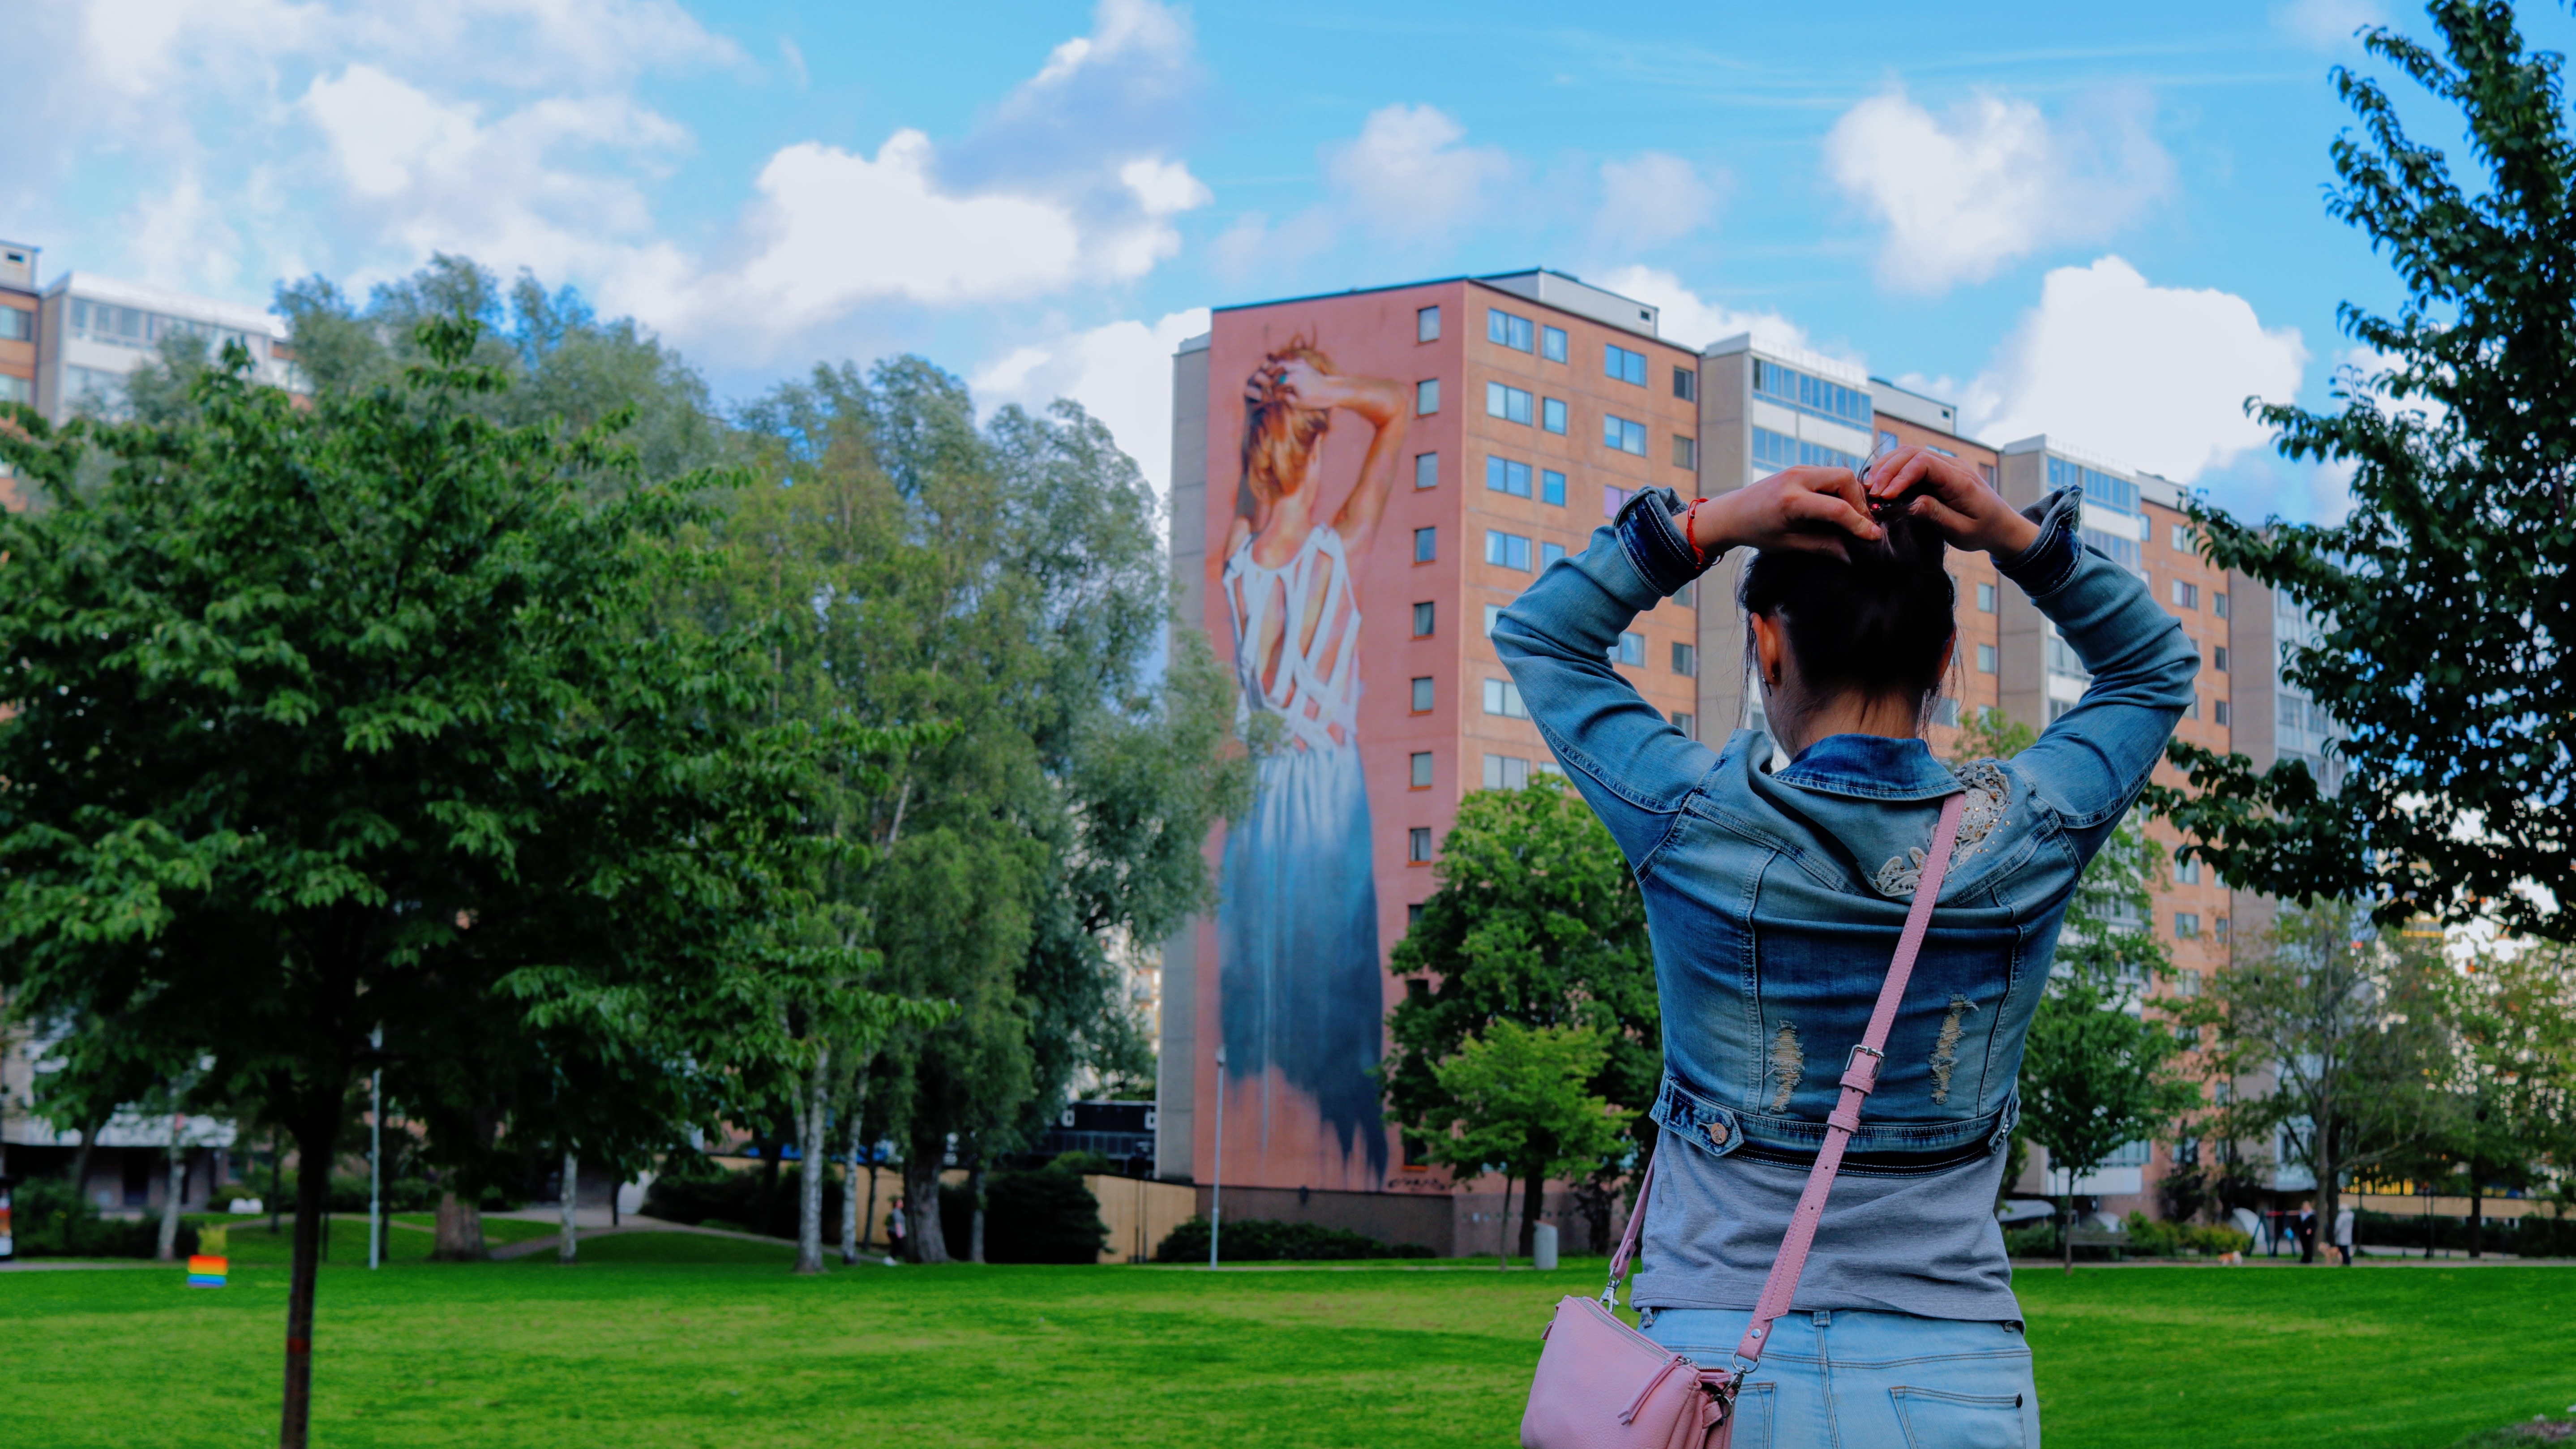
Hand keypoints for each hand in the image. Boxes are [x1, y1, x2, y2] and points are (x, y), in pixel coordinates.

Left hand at [1690, 466, 1880, 560]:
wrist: (1731, 513)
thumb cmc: (1756, 532)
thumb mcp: (1789, 544)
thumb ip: (1823, 547)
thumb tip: (1854, 555)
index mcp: (1791, 500)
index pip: (1837, 508)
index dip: (1859, 523)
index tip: (1874, 537)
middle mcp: (1796, 478)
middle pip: (1845, 478)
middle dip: (1860, 501)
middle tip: (1863, 524)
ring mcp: (1798, 469)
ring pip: (1840, 474)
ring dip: (1852, 494)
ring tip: (1853, 518)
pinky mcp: (1799, 468)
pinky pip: (1829, 474)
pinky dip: (1840, 489)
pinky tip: (1840, 507)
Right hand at [1863, 445, 2039, 557]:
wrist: (2003, 525)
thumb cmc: (1984, 530)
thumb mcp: (1961, 530)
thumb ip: (1936, 514)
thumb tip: (1909, 504)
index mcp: (1961, 480)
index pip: (1924, 463)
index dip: (1900, 476)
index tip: (1885, 496)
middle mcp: (1953, 466)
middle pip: (1912, 453)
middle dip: (1887, 470)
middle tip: (1870, 492)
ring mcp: (1946, 465)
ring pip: (1909, 453)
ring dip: (1887, 467)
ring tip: (1870, 487)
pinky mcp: (1940, 471)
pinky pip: (1913, 462)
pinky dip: (1894, 470)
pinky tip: (1882, 484)